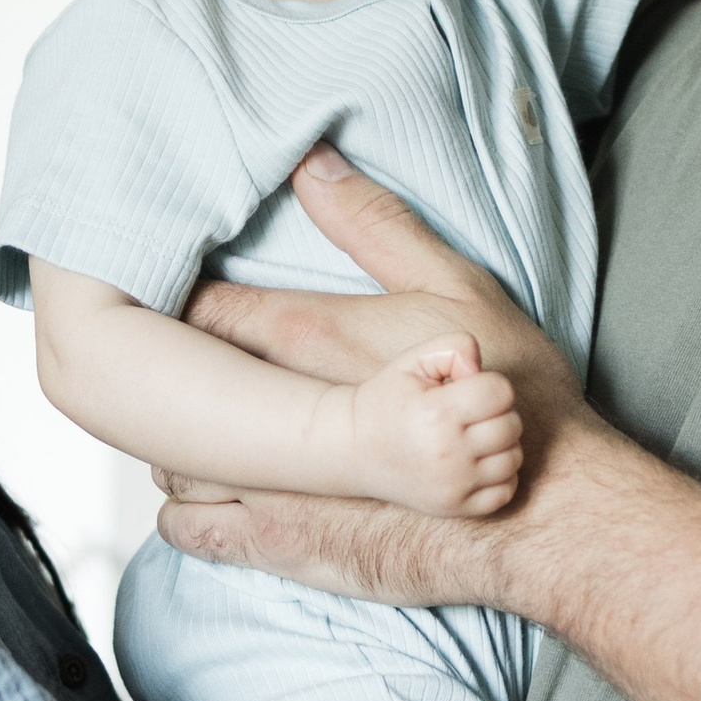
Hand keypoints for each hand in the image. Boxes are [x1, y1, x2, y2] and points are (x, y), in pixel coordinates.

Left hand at [161, 144, 616, 610]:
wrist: (542, 505)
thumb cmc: (514, 390)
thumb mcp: (453, 284)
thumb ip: (374, 224)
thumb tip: (311, 161)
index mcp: (308, 339)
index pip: (202, 307)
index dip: (171, 295)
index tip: (158, 284)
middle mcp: (272, 414)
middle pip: (171, 383)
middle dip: (161, 368)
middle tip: (158, 354)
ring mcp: (271, 485)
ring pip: (171, 459)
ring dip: (172, 442)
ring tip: (184, 428)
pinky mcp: (280, 539)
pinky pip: (192, 526)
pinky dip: (184, 507)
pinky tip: (199, 494)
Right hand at [347, 334, 524, 515]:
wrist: (355, 449)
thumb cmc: (388, 400)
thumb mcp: (413, 360)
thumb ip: (454, 347)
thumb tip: (479, 370)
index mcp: (437, 413)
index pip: (501, 392)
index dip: (489, 384)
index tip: (467, 389)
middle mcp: (448, 453)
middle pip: (512, 425)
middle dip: (497, 412)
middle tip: (470, 413)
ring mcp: (453, 485)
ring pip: (513, 458)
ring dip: (501, 444)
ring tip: (474, 437)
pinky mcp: (456, 507)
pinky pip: (506, 491)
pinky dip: (500, 475)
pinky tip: (477, 463)